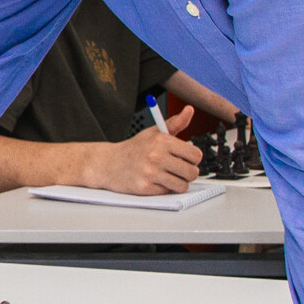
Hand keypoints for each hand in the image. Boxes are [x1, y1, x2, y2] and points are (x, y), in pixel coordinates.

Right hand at [84, 114, 203, 195]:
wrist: (109, 163)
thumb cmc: (134, 148)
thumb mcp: (154, 132)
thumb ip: (175, 123)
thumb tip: (190, 110)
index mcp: (162, 140)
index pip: (195, 155)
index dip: (194, 159)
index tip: (187, 159)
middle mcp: (156, 156)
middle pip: (191, 172)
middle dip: (189, 173)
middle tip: (180, 171)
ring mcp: (150, 173)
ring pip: (182, 185)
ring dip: (178, 183)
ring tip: (170, 177)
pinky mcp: (144, 188)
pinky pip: (167, 193)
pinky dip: (164, 189)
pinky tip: (156, 182)